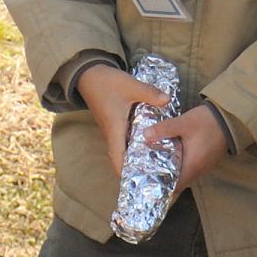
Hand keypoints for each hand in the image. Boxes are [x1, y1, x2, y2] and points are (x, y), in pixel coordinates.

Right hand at [75, 61, 173, 190]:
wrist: (88, 74)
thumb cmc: (106, 82)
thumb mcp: (130, 85)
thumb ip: (149, 93)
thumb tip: (167, 101)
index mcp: (115, 128)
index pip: (118, 157)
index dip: (126, 172)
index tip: (138, 182)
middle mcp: (111, 132)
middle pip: (121, 157)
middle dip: (133, 168)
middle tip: (152, 175)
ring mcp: (112, 128)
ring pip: (122, 149)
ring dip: (134, 157)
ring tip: (154, 163)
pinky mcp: (114, 122)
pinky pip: (123, 139)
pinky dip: (134, 145)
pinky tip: (148, 142)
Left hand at [140, 103, 232, 189]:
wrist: (231, 116)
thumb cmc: (208, 121)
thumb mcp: (184, 122)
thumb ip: (164, 129)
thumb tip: (145, 135)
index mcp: (193, 166)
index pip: (173, 186)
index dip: (159, 186)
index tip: (145, 182)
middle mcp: (200, 170)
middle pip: (178, 181)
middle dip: (163, 177)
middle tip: (145, 170)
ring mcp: (205, 165)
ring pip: (184, 173)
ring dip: (172, 169)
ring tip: (154, 161)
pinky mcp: (207, 159)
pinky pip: (191, 165)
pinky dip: (180, 163)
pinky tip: (171, 153)